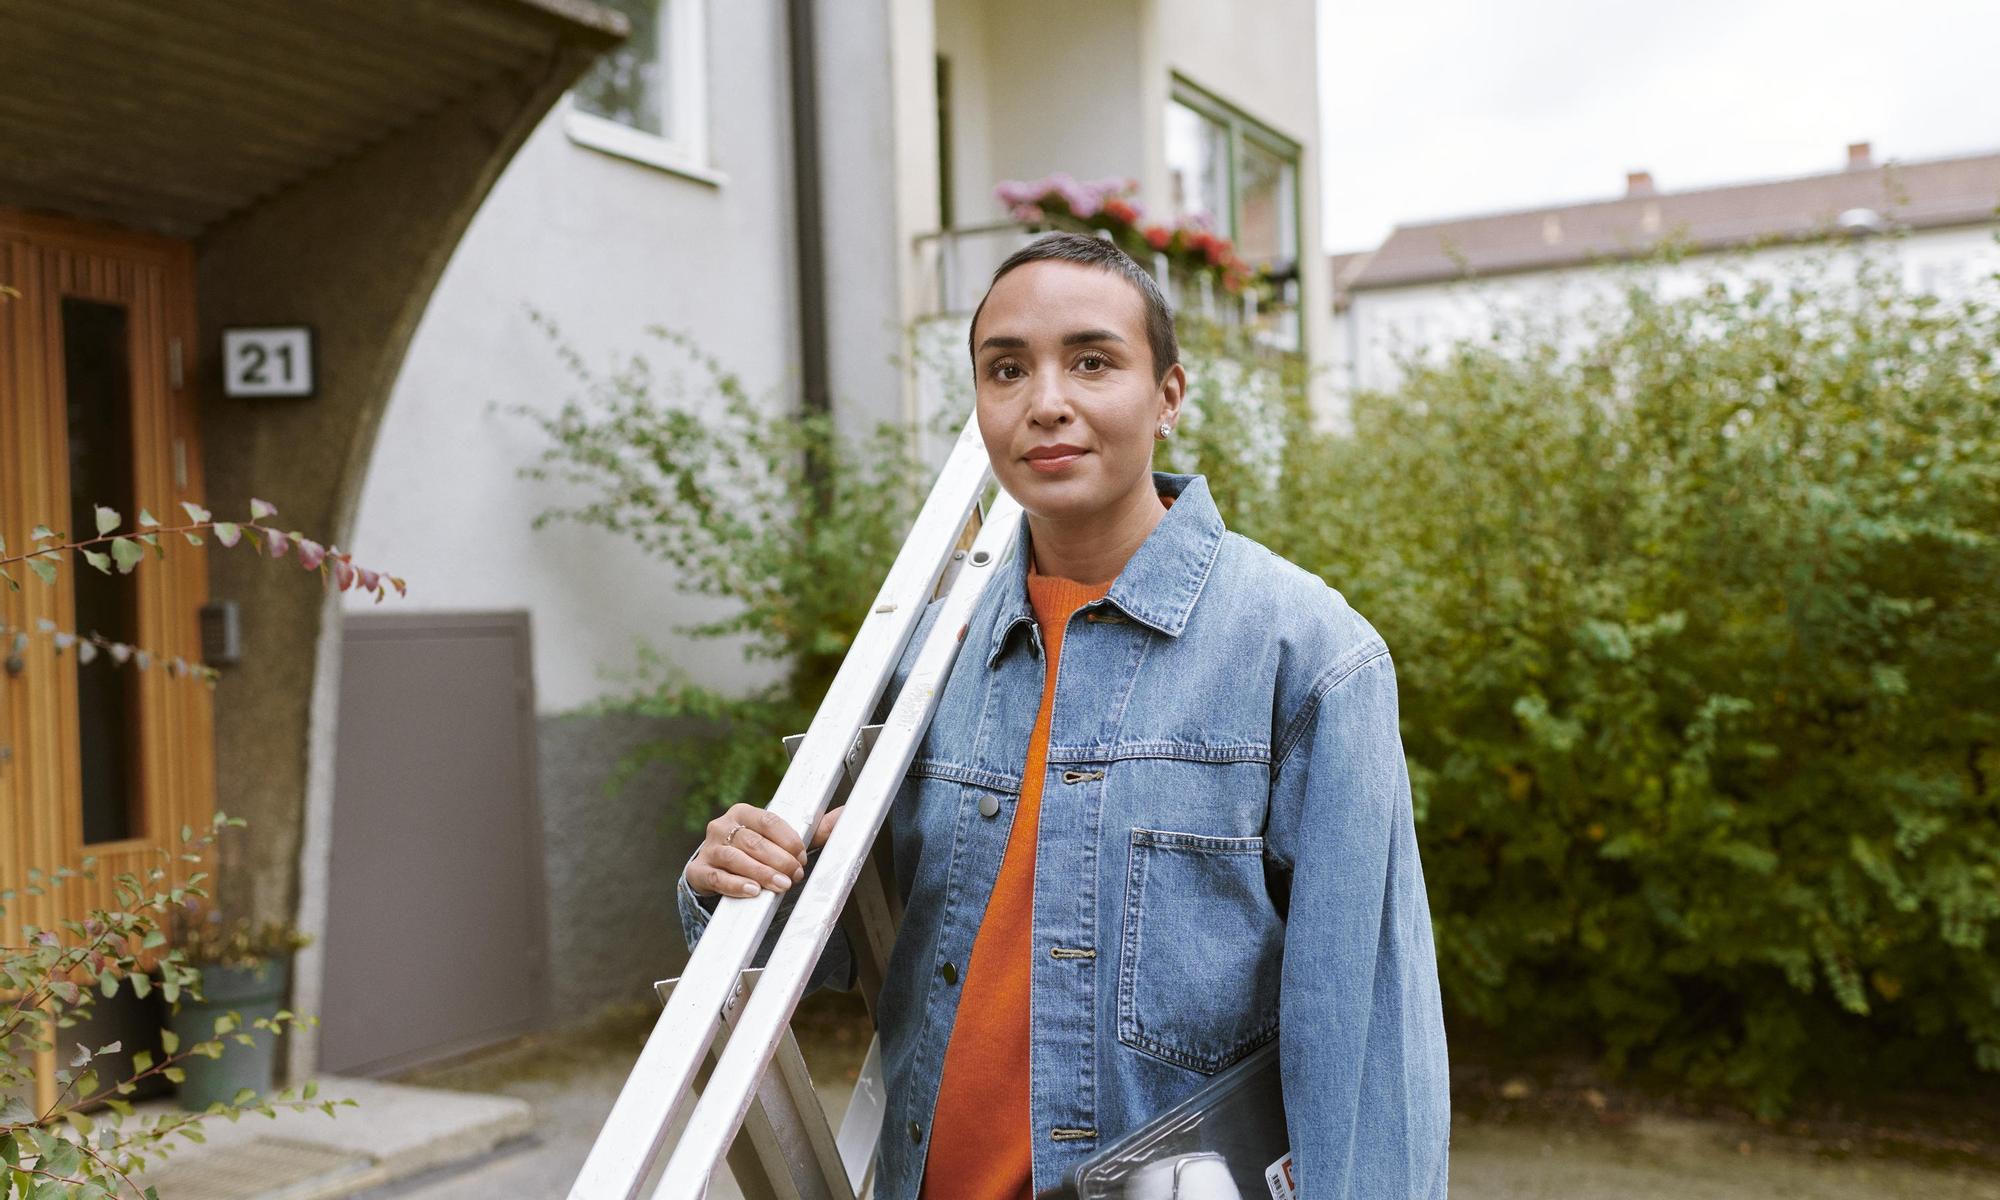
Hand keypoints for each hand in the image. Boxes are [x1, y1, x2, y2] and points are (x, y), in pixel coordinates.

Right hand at [686, 803, 844, 898]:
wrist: (716, 869)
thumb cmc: (755, 851)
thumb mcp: (781, 839)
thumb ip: (814, 830)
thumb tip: (847, 814)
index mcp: (744, 812)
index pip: (768, 821)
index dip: (788, 840)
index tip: (802, 856)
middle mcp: (723, 826)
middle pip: (753, 841)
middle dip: (778, 860)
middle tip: (795, 875)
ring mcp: (709, 849)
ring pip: (735, 858)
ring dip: (761, 873)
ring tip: (780, 885)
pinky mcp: (698, 871)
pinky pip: (717, 877)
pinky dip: (736, 885)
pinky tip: (753, 891)